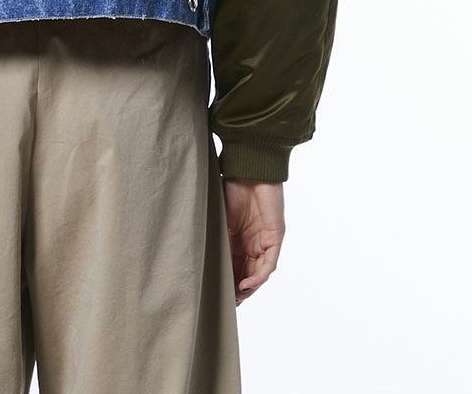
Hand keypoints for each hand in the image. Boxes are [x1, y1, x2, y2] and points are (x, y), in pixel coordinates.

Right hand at [222, 178, 284, 305]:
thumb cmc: (231, 186)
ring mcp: (265, 241)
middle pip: (247, 274)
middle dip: (237, 291)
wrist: (249, 167)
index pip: (233, 266)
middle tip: (225, 304)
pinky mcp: (275, 237)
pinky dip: (257, 276)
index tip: (216, 296)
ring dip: (247, 288)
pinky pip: (268, 263)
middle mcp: (253, 243)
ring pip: (258, 273)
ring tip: (235, 299)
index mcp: (237, 238)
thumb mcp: (218, 216)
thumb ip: (214, 236)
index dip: (226, 281)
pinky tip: (245, 284)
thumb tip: (195, 257)